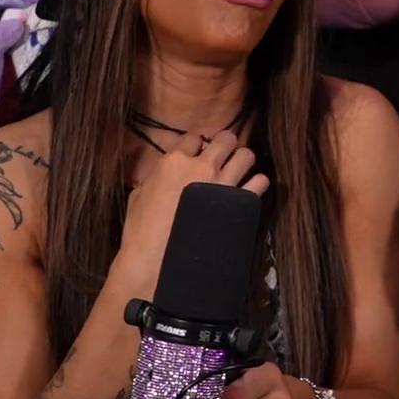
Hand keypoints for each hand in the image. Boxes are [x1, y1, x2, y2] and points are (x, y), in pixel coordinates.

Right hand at [118, 130, 269, 289]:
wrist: (157, 261)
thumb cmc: (142, 231)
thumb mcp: (139, 196)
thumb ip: (156, 177)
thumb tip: (164, 174)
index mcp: (174, 161)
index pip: (194, 137)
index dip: (198, 144)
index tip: (199, 153)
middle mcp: (202, 167)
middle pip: (226, 139)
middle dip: (226, 145)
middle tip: (224, 156)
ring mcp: (223, 184)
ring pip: (247, 155)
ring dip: (244, 161)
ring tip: (239, 171)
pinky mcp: (238, 203)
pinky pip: (260, 182)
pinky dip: (258, 184)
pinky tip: (251, 190)